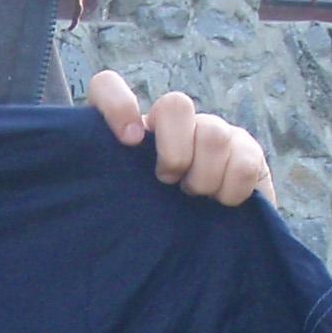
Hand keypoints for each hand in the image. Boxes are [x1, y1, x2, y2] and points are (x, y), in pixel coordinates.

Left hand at [86, 73, 275, 207]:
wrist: (207, 244)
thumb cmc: (155, 225)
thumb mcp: (125, 207)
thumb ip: (109, 190)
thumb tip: (84, 192)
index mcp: (134, 131)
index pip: (108, 87)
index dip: (117, 103)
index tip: (128, 141)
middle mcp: (171, 125)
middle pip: (176, 104)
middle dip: (174, 151)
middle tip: (169, 181)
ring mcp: (212, 133)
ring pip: (213, 133)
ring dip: (203, 177)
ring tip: (197, 197)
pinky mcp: (247, 151)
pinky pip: (246, 160)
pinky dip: (233, 188)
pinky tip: (224, 202)